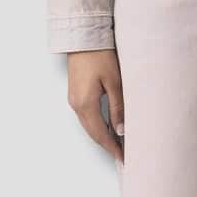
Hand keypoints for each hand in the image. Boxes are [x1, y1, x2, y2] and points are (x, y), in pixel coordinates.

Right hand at [67, 49, 124, 164]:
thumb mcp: (114, 82)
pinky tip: (108, 125)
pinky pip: (86, 116)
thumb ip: (118, 107)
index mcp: (85, 104)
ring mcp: (73, 99)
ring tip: (119, 143)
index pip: (100, 134)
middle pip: (93, 133)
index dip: (112, 148)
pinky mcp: (75, 93)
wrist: (84, 37)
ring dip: (102, 135)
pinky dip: (97, 124)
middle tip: (123, 155)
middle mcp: (76, 105)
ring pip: (89, 125)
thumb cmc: (100, 55)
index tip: (123, 159)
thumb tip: (120, 130)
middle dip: (108, 145)